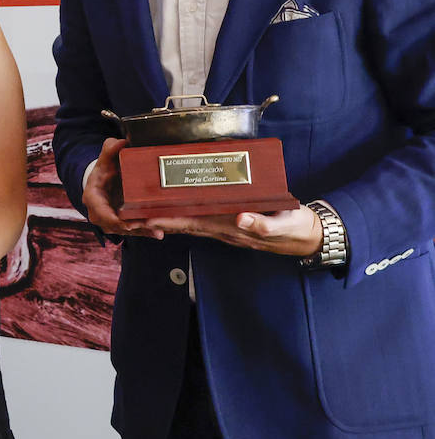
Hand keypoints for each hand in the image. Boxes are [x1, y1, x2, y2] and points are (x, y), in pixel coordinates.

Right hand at [82, 138, 163, 239]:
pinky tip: (157, 233)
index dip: (114, 220)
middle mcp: (99, 213)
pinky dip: (144, 232)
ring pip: (125, 230)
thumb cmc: (104, 170)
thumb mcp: (105, 158)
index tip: (128, 223)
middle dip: (132, 227)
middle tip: (149, 226)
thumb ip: (111, 148)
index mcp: (92, 198)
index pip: (101, 212)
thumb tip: (121, 142)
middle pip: (115, 225)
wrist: (103, 180)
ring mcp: (109, 221)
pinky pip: (132, 231)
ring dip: (140, 231)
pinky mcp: (120, 224)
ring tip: (157, 231)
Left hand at [144, 206, 321, 256]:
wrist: (307, 235)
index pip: (192, 223)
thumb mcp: (284, 225)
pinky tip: (173, 204)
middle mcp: (222, 227)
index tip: (144, 217)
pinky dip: (184, 211)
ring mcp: (225, 224)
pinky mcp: (231, 218)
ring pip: (189, 219)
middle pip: (183, 222)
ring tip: (142, 208)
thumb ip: (264, 225)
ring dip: (166, 215)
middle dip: (156, 218)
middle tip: (130, 212)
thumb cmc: (294, 228)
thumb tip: (241, 219)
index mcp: (230, 227)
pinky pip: (202, 215)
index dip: (167, 220)